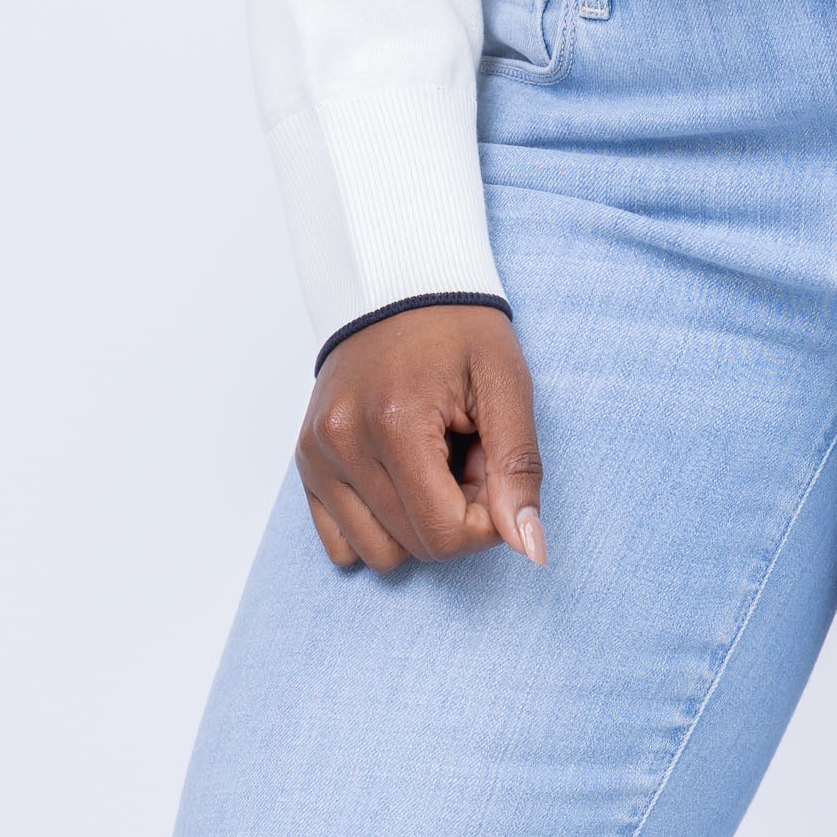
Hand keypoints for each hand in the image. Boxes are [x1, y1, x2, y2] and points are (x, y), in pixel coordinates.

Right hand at [297, 306, 547, 575]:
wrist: (397, 282)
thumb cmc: (459, 328)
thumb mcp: (506, 381)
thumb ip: (519, 466)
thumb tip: (530, 549)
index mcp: (394, 421)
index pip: (445, 533)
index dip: (488, 519)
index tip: (493, 468)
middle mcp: (342, 443)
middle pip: (416, 545)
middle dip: (457, 512)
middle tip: (465, 451)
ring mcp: (316, 455)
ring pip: (377, 555)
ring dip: (418, 522)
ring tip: (432, 461)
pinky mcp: (306, 462)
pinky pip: (341, 543)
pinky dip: (379, 527)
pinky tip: (399, 477)